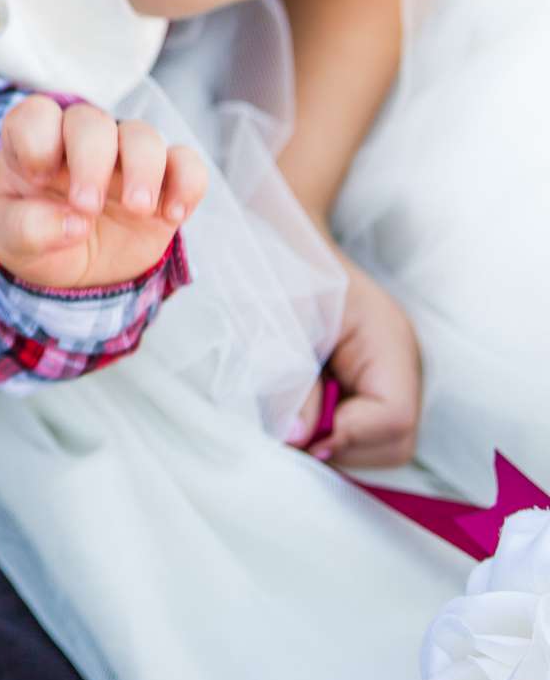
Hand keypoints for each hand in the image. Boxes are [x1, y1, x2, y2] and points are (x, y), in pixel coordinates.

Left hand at [0, 97, 204, 292]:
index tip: (37, 178)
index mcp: (33, 141)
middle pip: (92, 123)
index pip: (36, 115)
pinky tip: (172, 215)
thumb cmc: (34, 236)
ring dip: (143, 169)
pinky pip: (186, 164)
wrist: (72, 265)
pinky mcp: (164, 180)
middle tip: (87, 206)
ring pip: (142, 135)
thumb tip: (71, 223)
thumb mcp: (12, 241)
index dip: (37, 139)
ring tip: (137, 209)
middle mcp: (80, 139)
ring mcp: (125, 156)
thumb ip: (27, 229)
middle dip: (91, 160)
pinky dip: (187, 183)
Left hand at [291, 249, 422, 470]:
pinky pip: (363, 426)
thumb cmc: (280, 268)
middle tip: (294, 424)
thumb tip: (298, 439)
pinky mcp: (370, 382)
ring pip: (381, 443)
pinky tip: (304, 401)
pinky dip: (331, 426)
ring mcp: (389, 374)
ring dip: (334, 437)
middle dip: (343, 444)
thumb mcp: (278, 323)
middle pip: (396, 441)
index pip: (394, 418)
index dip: (347, 435)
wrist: (279, 235)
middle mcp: (401, 363)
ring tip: (297, 406)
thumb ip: (290, 382)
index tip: (300, 431)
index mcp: (388, 340)